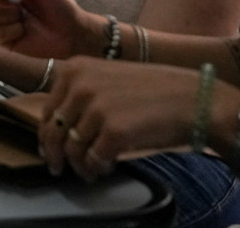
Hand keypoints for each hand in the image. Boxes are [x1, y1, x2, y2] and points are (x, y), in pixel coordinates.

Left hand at [39, 57, 211, 181]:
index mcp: (74, 68)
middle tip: (58, 167)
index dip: (46, 134)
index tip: (49, 147)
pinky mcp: (113, 131)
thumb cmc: (154, 91)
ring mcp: (96, 107)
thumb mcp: (107, 76)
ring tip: (90, 171)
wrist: (193, 98)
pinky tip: (107, 167)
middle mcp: (80, 85)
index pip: (46, 109)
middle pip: (52, 131)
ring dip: (79, 165)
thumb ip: (80, 92)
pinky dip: (97, 168)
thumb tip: (57, 124)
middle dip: (54, 154)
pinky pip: (93, 160)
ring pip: (71, 149)